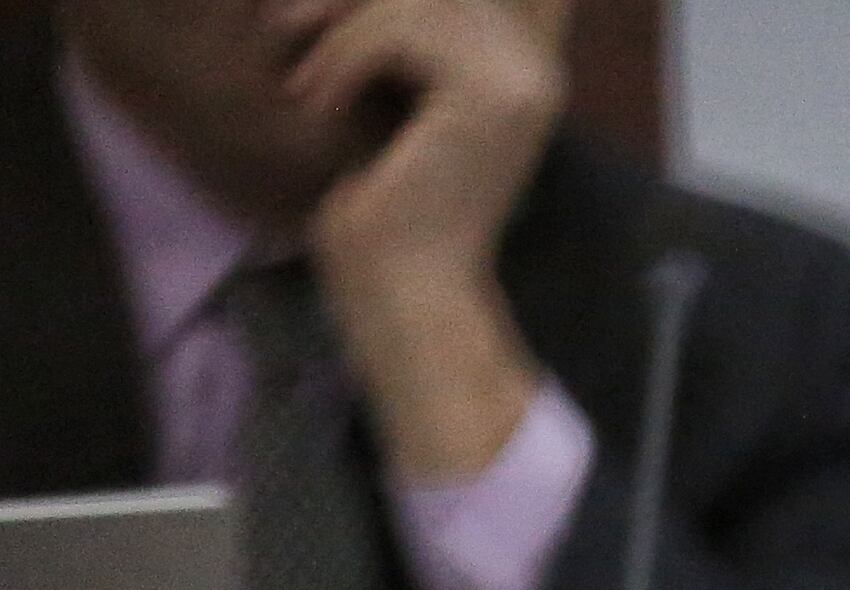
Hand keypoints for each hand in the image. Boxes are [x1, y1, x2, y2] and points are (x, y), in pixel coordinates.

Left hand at [287, 0, 565, 482]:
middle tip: (293, 34)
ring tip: (309, 83)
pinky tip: (319, 102)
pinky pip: (397, 30)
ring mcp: (524, 83)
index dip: (385, 5)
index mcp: (526, 68)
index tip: (324, 26)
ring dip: (338, 32)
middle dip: (354, 3)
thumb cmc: (387, 205)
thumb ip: (397, 33)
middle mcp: (540, 69)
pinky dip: (339, 59)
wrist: (404, 285)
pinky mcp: (489, 98)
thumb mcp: (390, 92)